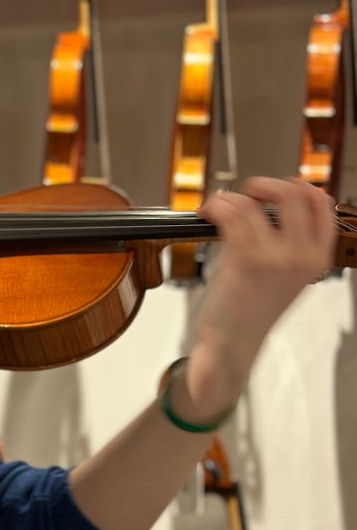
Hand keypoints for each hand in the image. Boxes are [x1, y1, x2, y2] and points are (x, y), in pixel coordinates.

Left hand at [181, 177, 335, 419]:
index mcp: (317, 258)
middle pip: (293, 193)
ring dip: (228, 198)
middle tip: (245, 194)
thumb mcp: (284, 276)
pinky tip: (206, 213)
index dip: (299, 187)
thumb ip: (287, 244)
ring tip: (216, 208)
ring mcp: (275, 256)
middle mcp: (302, 255)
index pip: (323, 205)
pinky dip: (214, 206)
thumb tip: (271, 207)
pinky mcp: (244, 259)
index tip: (277, 187)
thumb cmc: (250, 311)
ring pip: (253, 202)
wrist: (232, 344)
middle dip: (264, 185)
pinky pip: (231, 214)